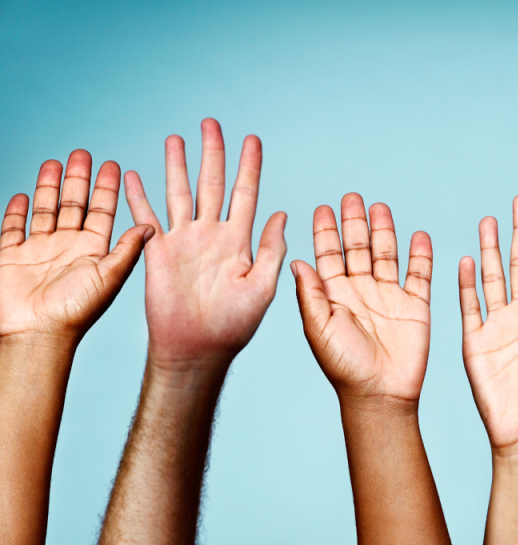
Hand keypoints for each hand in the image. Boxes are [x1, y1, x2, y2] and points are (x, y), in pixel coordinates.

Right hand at [0, 151, 151, 343]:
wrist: (36, 334)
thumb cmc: (75, 312)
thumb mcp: (109, 277)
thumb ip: (127, 250)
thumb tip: (152, 226)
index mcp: (93, 251)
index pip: (102, 212)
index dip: (106, 189)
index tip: (111, 164)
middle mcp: (68, 248)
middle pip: (74, 205)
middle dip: (78, 179)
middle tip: (83, 153)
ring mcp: (39, 251)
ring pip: (46, 210)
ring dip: (50, 187)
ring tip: (55, 162)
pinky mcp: (12, 256)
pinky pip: (14, 228)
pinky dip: (18, 211)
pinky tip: (24, 194)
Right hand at [125, 118, 286, 366]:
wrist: (198, 348)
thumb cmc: (234, 325)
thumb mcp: (263, 286)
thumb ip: (271, 250)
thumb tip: (282, 214)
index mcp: (239, 241)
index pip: (246, 193)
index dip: (249, 166)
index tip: (253, 139)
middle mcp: (211, 235)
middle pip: (212, 183)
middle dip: (213, 153)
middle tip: (212, 123)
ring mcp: (184, 241)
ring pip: (179, 192)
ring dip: (177, 165)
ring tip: (177, 138)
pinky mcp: (157, 252)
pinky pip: (146, 217)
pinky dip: (139, 196)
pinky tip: (134, 174)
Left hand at [293, 194, 432, 401]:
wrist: (380, 394)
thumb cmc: (344, 367)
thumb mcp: (319, 329)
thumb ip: (310, 294)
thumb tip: (297, 261)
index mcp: (335, 295)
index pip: (329, 255)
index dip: (326, 232)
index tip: (323, 208)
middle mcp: (361, 291)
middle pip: (357, 248)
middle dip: (354, 222)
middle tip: (352, 197)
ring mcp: (388, 297)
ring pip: (387, 254)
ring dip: (384, 231)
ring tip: (380, 207)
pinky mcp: (415, 306)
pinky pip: (419, 274)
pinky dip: (420, 255)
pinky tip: (418, 235)